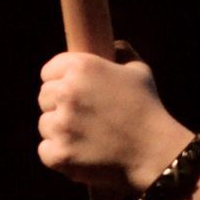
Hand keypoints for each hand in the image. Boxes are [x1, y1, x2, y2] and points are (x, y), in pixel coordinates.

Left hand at [37, 48, 191, 193]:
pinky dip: (60, 154)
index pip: (48, 72)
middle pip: (44, 97)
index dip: (60, 82)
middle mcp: (66, 92)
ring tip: (87, 138)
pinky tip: (81, 154)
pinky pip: (46, 150)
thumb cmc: (148, 111)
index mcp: (81, 68)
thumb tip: (114, 45)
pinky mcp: (59, 153)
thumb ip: (123, 54)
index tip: (72, 94)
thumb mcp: (140, 72)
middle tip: (83, 118)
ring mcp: (61, 125)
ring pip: (45, 125)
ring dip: (61, 131)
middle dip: (59, 106)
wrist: (156, 152)